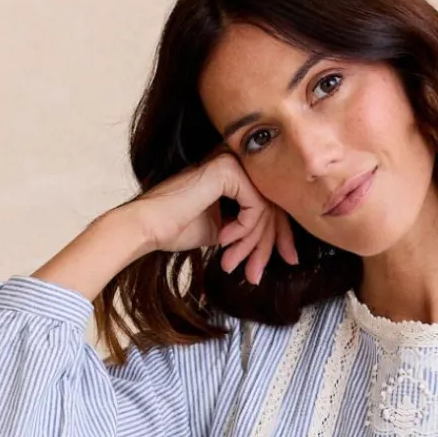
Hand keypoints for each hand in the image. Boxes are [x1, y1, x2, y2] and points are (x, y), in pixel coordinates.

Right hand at [129, 149, 298, 283]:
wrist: (148, 227)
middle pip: (272, 206)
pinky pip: (256, 206)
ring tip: (232, 261)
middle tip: (255, 274)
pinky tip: (224, 240)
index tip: (289, 260)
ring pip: (266, 209)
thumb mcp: (223, 231)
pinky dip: (244, 229)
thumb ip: (247, 228)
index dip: (280, 235)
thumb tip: (273, 242)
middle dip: (268, 245)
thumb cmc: (176, 228)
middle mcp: (234, 162)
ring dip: (252, 243)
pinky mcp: (227, 169)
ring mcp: (231, 162)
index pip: (269, 202)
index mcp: (232, 174)